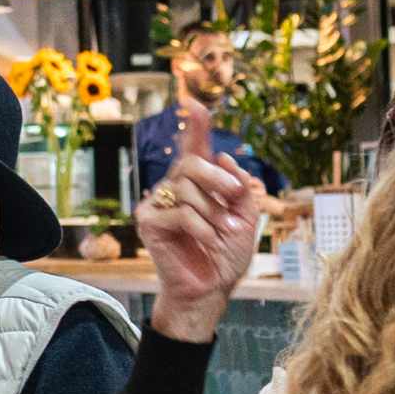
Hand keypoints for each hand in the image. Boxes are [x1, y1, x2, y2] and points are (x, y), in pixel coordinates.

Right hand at [137, 135, 267, 343]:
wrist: (210, 290)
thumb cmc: (225, 256)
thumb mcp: (245, 218)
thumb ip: (240, 188)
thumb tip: (226, 158)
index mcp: (196, 185)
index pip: (194, 148)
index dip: (195, 125)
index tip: (195, 103)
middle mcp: (172, 189)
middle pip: (191, 163)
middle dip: (217, 179)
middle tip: (234, 197)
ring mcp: (157, 205)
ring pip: (187, 189)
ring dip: (214, 213)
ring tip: (225, 233)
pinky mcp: (149, 223)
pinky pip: (181, 213)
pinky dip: (202, 228)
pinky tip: (209, 241)